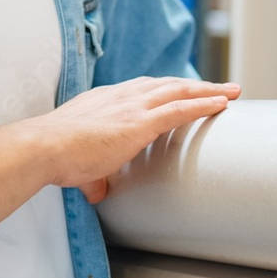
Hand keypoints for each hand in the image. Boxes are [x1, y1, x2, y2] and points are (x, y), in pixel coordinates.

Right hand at [32, 76, 238, 193]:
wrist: (46, 147)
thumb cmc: (56, 156)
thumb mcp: (79, 164)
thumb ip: (94, 178)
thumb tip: (98, 193)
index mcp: (104, 101)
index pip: (141, 89)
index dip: (164, 88)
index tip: (179, 89)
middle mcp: (121, 96)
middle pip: (165, 84)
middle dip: (193, 84)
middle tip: (216, 87)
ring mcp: (132, 107)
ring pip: (179, 91)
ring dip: (208, 90)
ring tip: (230, 91)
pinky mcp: (141, 122)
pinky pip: (181, 109)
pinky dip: (204, 104)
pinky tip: (221, 104)